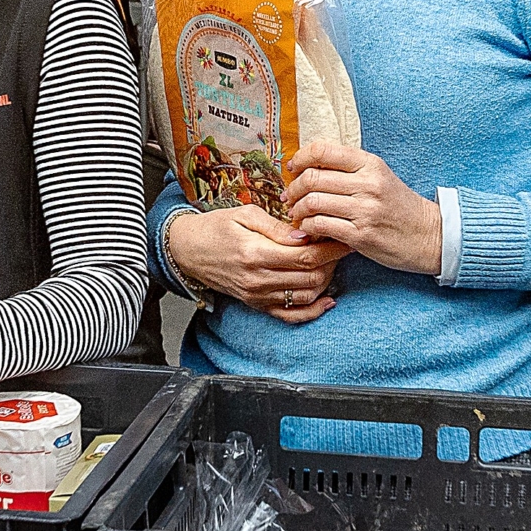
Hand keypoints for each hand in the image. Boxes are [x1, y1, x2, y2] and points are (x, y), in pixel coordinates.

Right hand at [165, 205, 351, 322]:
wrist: (187, 250)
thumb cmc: (215, 227)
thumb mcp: (244, 214)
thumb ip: (277, 227)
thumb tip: (305, 235)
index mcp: (256, 253)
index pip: (306, 256)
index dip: (330, 247)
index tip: (342, 236)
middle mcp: (258, 279)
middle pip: (311, 276)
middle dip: (332, 261)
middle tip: (339, 245)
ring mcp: (258, 296)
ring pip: (307, 295)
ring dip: (326, 280)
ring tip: (331, 262)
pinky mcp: (257, 305)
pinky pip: (291, 315)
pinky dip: (313, 311)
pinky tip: (327, 299)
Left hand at [282, 140, 442, 276]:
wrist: (429, 235)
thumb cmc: (398, 205)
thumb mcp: (379, 176)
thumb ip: (348, 169)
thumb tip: (307, 165)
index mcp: (370, 164)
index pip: (322, 150)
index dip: (300, 158)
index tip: (293, 168)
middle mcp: (368, 184)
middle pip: (312, 178)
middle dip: (293, 189)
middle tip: (290, 197)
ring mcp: (365, 210)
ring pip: (312, 203)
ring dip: (297, 210)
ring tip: (297, 215)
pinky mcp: (361, 236)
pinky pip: (320, 226)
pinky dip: (307, 228)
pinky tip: (307, 231)